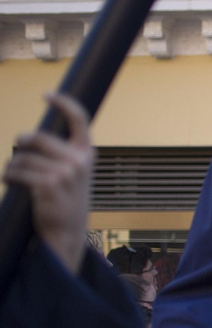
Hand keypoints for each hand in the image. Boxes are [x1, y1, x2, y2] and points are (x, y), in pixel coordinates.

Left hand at [6, 93, 93, 273]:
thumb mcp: (74, 174)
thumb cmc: (66, 200)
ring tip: (13, 175)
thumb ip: (62, 154)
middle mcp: (79, 161)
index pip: (79, 120)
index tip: (47, 95)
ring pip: (24, 157)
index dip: (63, 103)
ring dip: (12, 165)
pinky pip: (17, 171)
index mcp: (87, 154)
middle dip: (22, 144)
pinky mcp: (48, 185)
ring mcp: (65, 173)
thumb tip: (30, 137)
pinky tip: (10, 182)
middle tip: (18, 150)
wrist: (67, 232)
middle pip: (38, 138)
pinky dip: (8, 176)